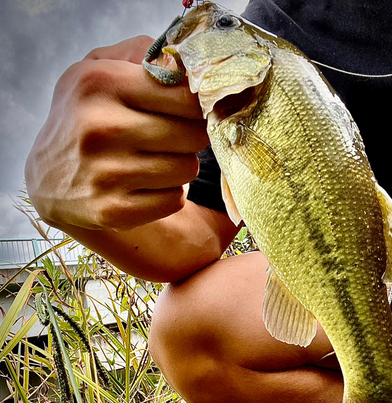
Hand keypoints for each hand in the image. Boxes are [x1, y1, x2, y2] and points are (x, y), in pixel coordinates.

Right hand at [25, 36, 208, 230]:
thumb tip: (187, 67)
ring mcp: (106, 173)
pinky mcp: (113, 210)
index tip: (186, 110)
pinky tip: (148, 184)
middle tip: (173, 136)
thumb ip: (146, 55)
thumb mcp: (102, 71)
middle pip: (193, 135)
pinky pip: (175, 200)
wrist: (50, 177)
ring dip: (180, 165)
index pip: (186, 96)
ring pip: (187, 169)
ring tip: (157, 159)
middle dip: (191, 136)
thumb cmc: (88, 116)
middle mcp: (100, 127)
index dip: (195, 105)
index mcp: (100, 83)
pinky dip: (169, 193)